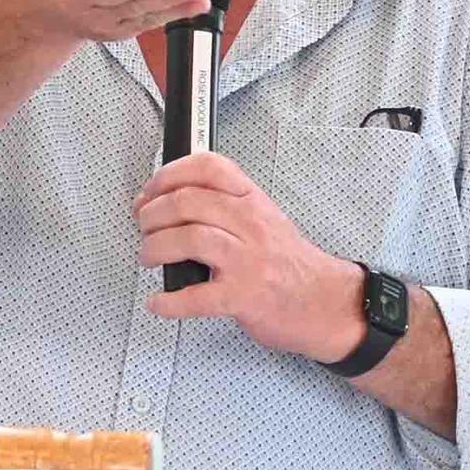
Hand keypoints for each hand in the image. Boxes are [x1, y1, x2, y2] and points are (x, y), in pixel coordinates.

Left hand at [136, 152, 363, 359]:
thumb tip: (171, 203)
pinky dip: (168, 300)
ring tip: (149, 257)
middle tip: (143, 228)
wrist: (325, 302)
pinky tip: (159, 302)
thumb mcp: (264, 219)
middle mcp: (250, 225)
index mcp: (252, 201)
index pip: (207, 167)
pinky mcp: (243, 297)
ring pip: (188, 239)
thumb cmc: (290, 265)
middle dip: (151, 215)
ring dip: (154, 248)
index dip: (168, 175)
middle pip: (187, 202)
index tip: (150, 191)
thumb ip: (225, 206)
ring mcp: (247, 261)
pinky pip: (195, 297)